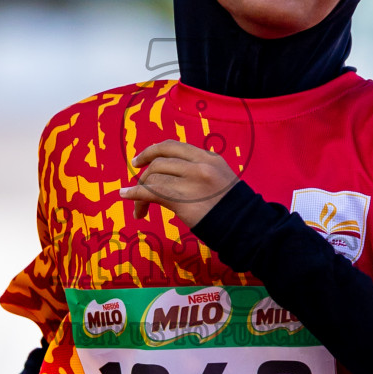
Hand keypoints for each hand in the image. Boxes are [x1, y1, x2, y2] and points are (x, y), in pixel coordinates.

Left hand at [120, 140, 238, 225]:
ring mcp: (190, 181)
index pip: (173, 146)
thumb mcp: (222, 180)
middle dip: (143, 173)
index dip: (152, 151)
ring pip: (153, 177)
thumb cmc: (235, 210)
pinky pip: (150, 192)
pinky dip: (134, 194)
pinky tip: (125, 197)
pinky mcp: (182, 199)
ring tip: (140, 210)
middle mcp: (199, 165)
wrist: (247, 227)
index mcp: (209, 157)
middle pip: (159, 161)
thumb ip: (202, 173)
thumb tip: (175, 176)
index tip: (140, 161)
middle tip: (136, 186)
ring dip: (140, 192)